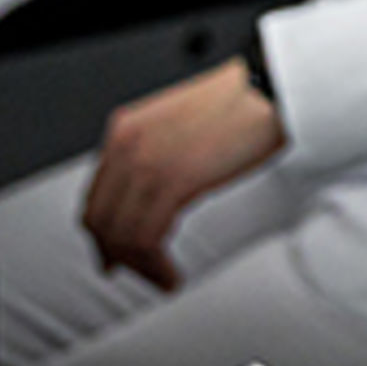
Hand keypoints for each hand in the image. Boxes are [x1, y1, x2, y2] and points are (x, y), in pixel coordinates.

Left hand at [81, 60, 285, 291]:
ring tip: (160, 277)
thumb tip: (159, 192)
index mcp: (125, 130)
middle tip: (135, 271)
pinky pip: (145, 238)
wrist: (269, 88)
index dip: (103, 230)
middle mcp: (125, 146)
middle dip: (114, 253)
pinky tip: (170, 274)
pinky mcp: (171, 181)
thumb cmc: (241, 103)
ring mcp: (144, 163)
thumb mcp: (181, 125)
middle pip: (98, 217)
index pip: (97, 194)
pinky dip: (154, 265)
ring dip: (138, 265)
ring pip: (118, 233)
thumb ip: (159, 153)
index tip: (113, 252)